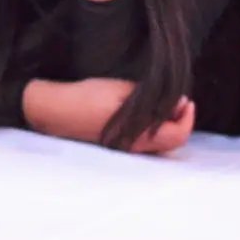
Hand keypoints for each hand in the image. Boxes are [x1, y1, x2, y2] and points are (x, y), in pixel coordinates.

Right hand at [22, 77, 193, 152]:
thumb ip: (152, 98)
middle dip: (180, 122)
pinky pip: (146, 142)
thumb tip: (177, 102)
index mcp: (137, 136)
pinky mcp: (117, 146)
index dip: (187, 117)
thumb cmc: (84, 97)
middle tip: (176, 101)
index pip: (178, 135)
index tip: (185, 99)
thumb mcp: (121, 90)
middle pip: (173, 143)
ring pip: (161, 144)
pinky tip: (145, 113)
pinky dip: (153, 129)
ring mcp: (125, 149)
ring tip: (161, 104)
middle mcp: (134, 148)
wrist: (52, 110)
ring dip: (167, 125)